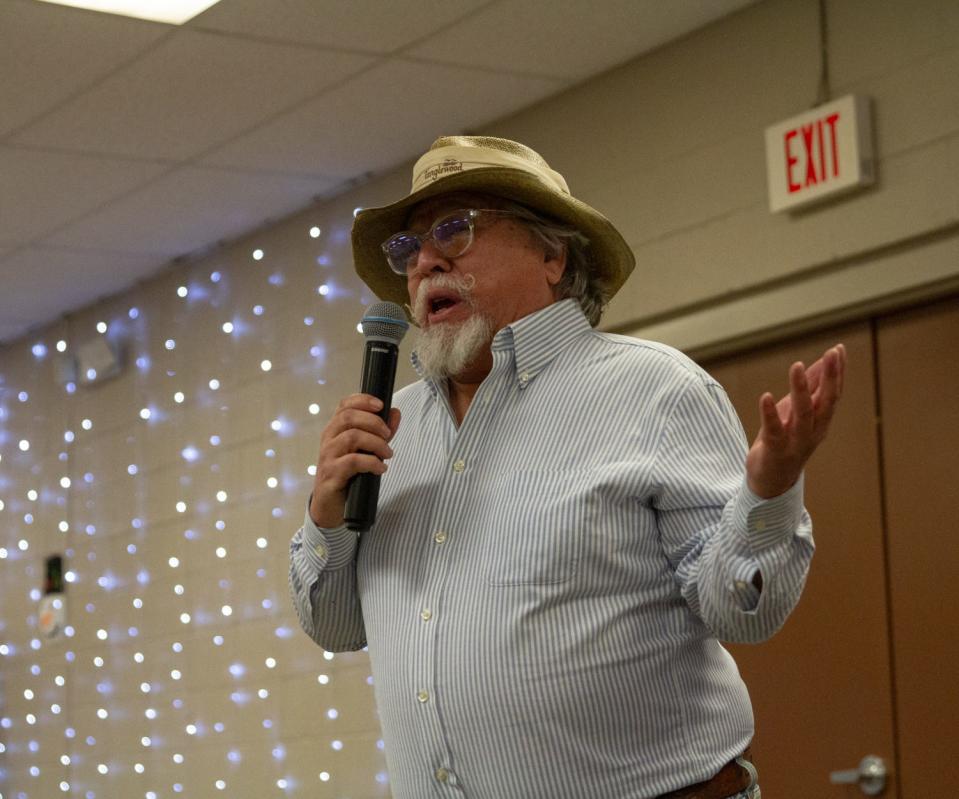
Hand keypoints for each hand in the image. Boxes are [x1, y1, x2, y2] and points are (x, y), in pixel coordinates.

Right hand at [310, 394, 400, 527]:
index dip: (362, 400)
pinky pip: (352, 461)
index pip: (344, 405)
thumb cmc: (348, 475)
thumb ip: (381, 432)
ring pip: (352, 437)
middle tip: (388, 436)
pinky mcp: (331, 475)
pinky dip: (372, 462)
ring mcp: (327, 457)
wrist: (331, 506)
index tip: (381, 405)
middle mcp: (328, 440)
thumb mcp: (367, 450)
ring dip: (376, 443)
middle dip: (374, 422)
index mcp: (335, 430)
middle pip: (348, 417)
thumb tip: (395, 412)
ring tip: (388, 454)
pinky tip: (381, 468)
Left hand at [746, 343, 845, 498]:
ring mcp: (796, 442)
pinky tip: (765, 396)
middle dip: (830, 377)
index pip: (834, 393)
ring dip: (800, 389)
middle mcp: (814, 431)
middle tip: (832, 353)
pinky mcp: (775, 450)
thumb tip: (821, 362)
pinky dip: (769, 413)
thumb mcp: (798, 411)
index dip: (838, 372)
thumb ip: (810, 389)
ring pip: (803, 414)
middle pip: (826, 402)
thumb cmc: (786, 440)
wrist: (771, 480)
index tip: (838, 349)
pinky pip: (773, 430)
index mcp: (822, 421)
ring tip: (797, 365)